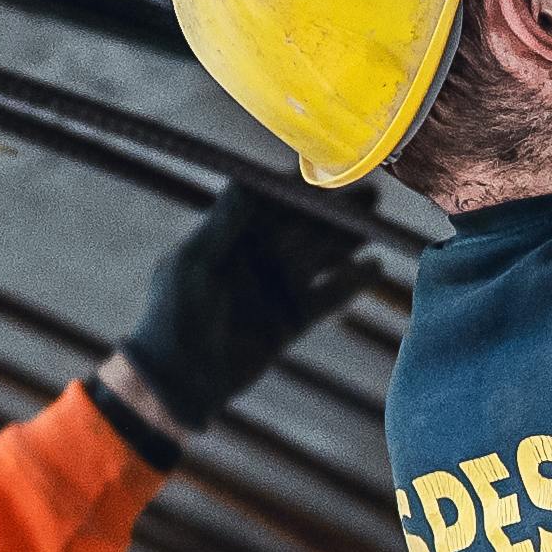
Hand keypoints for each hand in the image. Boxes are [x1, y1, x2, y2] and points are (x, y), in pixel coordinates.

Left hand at [118, 172, 374, 431]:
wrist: (180, 380)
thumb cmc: (175, 316)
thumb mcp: (194, 263)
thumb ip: (224, 223)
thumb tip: (247, 179)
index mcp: (229, 238)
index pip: (270, 203)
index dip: (297, 187)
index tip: (326, 171)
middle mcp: (256, 258)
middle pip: (303, 226)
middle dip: (334, 210)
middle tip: (369, 195)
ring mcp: (275, 289)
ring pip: (320, 257)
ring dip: (347, 240)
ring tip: (376, 224)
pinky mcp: (290, 320)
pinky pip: (327, 297)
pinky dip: (350, 283)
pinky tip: (373, 268)